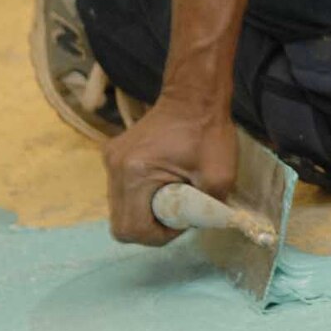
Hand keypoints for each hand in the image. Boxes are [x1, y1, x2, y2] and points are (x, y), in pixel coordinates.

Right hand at [100, 95, 237, 245]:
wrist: (194, 94)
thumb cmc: (209, 131)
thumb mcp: (220, 176)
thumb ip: (207, 210)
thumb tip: (197, 227)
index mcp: (135, 174)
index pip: (132, 229)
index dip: (158, 236)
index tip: (182, 222)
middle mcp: (114, 168)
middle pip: (121, 223)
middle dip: (150, 227)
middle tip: (177, 215)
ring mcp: (110, 160)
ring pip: (120, 208)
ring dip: (144, 212)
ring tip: (171, 197)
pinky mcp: (113, 154)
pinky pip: (122, 191)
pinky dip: (140, 197)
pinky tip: (162, 185)